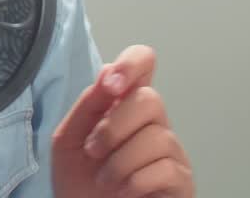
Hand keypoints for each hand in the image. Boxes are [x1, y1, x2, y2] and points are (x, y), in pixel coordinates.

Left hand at [51, 45, 193, 197]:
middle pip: (151, 99)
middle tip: (93, 151)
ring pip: (157, 137)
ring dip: (119, 162)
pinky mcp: (180, 181)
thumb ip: (88, 105)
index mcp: (123, 106)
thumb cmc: (79, 181)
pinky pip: (164, 169)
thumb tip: (109, 71)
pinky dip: (133, 182)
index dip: (133, 63)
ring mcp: (170, 152)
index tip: (111, 84)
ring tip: (104, 179)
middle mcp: (152, 123)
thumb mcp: (69, 138)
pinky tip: (122, 191)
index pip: (143, 64)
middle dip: (113, 127)